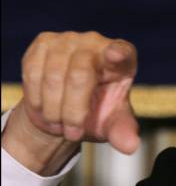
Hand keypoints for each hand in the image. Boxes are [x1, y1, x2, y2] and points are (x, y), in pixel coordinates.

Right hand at [2, 31, 139, 174]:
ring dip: (53, 109)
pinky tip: (44, 107)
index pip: (123, 52)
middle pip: (80, 75)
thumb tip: (130, 146)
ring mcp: (69, 40)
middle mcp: (97, 43)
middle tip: (73, 133)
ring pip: (54, 76)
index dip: (118, 53)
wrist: (65, 111)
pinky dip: (37, 97)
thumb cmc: (97, 113)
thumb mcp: (112, 124)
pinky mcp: (45, 42)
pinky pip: (34, 71)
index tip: (115, 55)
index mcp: (123, 60)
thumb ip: (122, 131)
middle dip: (73, 111)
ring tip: (59, 124)